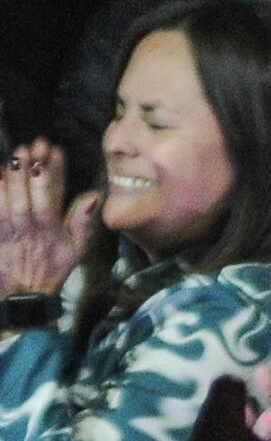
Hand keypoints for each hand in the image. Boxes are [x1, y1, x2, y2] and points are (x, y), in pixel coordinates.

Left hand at [0, 142, 92, 298]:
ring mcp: (9, 231)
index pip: (53, 196)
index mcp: (51, 229)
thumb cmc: (54, 267)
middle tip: (28, 148)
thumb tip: (93, 196)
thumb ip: (82, 222)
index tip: (55, 151)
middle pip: (27, 196)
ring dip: (9, 180)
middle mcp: (29, 228)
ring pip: (6, 203)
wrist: (26, 292)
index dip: (54, 173)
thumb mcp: (77, 250)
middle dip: (28, 171)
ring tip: (12, 159)